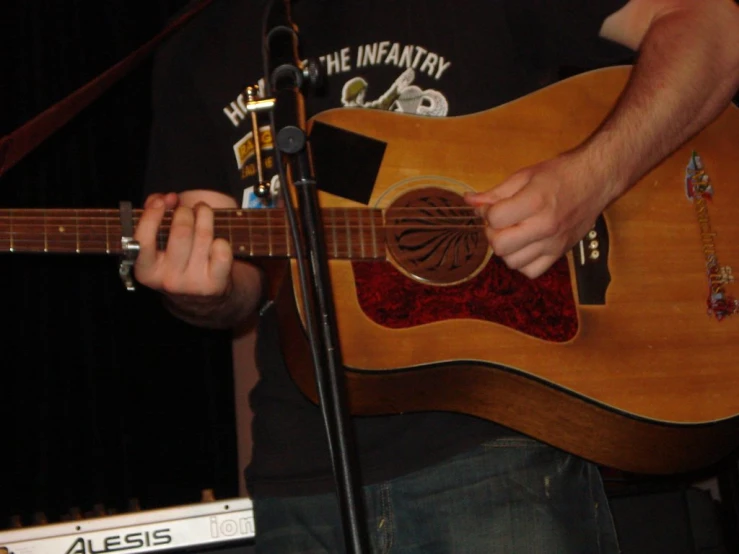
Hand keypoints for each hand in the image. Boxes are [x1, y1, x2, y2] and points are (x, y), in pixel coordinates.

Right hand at [133, 192, 232, 296]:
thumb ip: (152, 214)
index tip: (162, 202)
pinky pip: (222, 251)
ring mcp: (193, 284)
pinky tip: (216, 239)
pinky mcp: (215, 285)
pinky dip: (222, 240)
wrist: (199, 299)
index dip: (152, 216)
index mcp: (146, 272)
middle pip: (181, 232)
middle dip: (186, 212)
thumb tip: (166, 198)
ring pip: (205, 237)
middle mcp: (168, 281)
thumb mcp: (157, 242)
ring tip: (204, 211)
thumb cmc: (176, 260)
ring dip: (206, 215)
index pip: (143, 241)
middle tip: (187, 209)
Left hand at [464, 153, 618, 278]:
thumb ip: (495, 193)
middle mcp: (545, 226)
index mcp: (535, 201)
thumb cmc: (561, 174)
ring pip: (512, 262)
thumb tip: (469, 201)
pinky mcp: (560, 253)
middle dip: (493, 233)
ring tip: (513, 233)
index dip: (487, 212)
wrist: (596, 180)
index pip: (494, 218)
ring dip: (506, 249)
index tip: (493, 206)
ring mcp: (553, 243)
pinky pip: (531, 271)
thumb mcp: (525, 175)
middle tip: (500, 222)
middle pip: (500, 245)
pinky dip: (523, 262)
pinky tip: (525, 246)